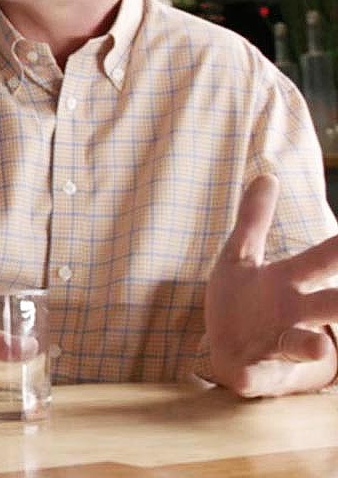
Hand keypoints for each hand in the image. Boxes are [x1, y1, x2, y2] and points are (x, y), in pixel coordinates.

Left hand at [206, 173, 337, 396]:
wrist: (225, 351)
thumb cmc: (242, 301)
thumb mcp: (240, 255)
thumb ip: (254, 218)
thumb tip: (266, 175)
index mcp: (289, 281)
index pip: (325, 258)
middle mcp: (292, 314)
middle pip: (329, 303)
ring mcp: (275, 344)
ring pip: (303, 344)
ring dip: (313, 346)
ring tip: (322, 347)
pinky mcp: (252, 370)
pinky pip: (255, 375)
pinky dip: (253, 376)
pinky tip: (244, 377)